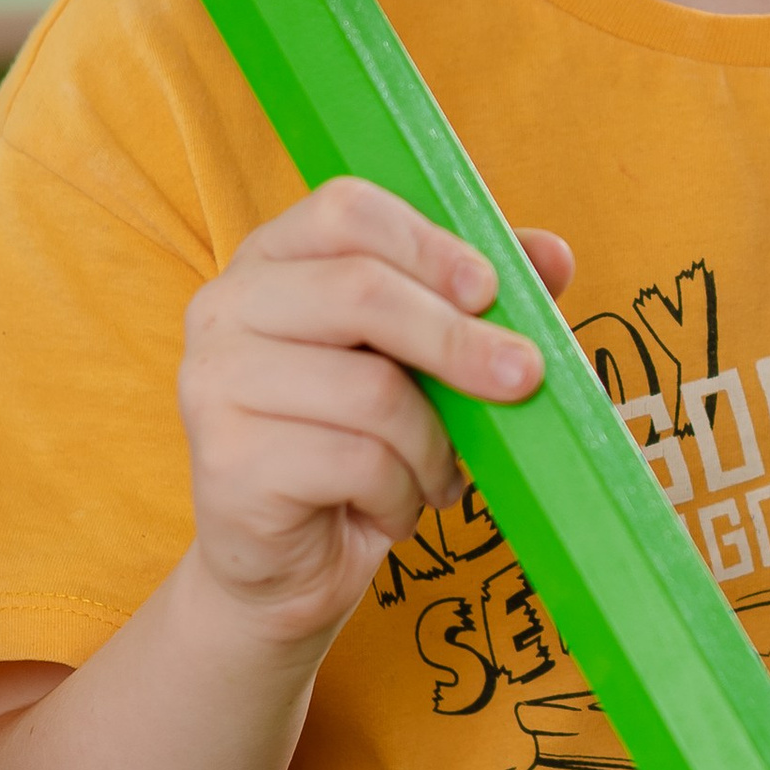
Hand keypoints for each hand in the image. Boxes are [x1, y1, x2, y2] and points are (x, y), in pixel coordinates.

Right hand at [177, 179, 572, 653]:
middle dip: (458, 340)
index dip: (429, 244)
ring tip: (436, 474)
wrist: (289, 559)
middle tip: (522, 379)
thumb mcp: (422, 361)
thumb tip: (553, 255)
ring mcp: (215, 382)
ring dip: (432, 444)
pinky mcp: (228, 460)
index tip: (490, 289)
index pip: (346, 210)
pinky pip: (356, 462)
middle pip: (362, 292)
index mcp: (274, 258)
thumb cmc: (358, 441)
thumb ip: (477, 300)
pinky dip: (402, 492)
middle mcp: (227, 307)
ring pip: (371, 390)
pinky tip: (393, 507)